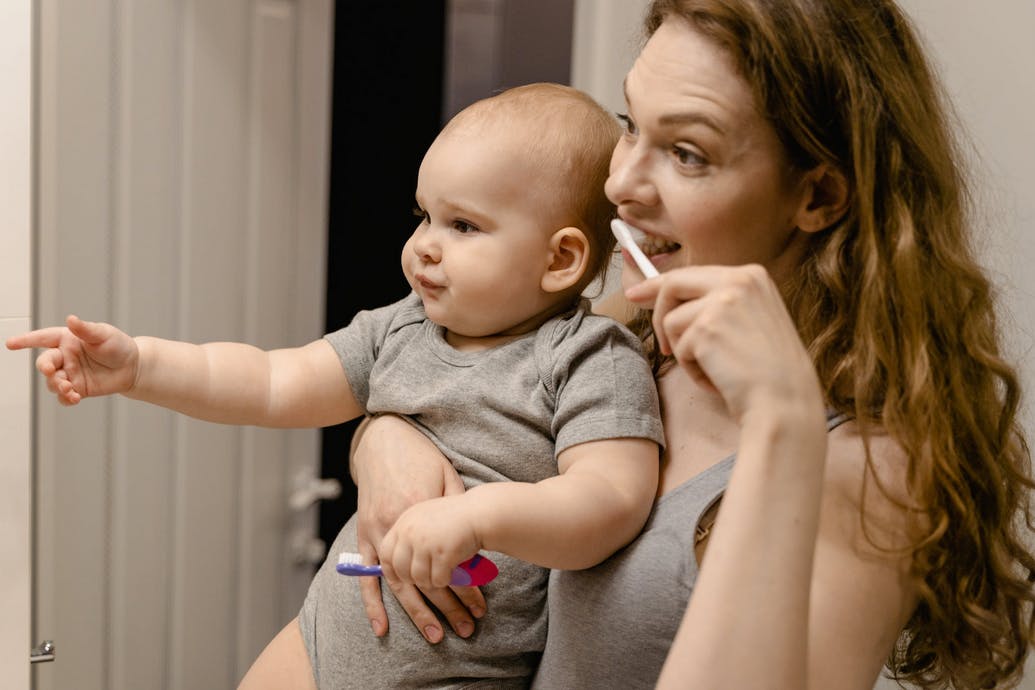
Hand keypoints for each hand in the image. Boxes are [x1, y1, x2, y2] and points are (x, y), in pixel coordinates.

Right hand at [5, 315, 138, 404]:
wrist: (133, 366)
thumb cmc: (117, 346)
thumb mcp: (104, 334)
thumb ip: (86, 329)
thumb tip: (71, 319)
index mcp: (67, 340)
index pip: (43, 338)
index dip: (26, 340)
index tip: (11, 344)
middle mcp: (65, 357)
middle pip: (45, 363)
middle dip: (44, 368)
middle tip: (50, 371)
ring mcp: (70, 374)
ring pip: (52, 382)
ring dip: (57, 385)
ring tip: (70, 388)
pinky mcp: (77, 389)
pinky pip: (64, 397)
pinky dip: (65, 399)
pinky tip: (74, 398)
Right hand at [350, 415, 485, 642]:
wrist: (383, 439)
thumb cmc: (420, 456)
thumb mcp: (446, 476)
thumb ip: (455, 506)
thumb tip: (474, 537)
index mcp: (421, 513)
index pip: (446, 560)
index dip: (466, 586)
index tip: (481, 605)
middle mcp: (398, 528)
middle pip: (424, 580)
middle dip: (447, 608)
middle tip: (466, 630)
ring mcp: (378, 533)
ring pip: (398, 583)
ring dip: (416, 612)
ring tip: (435, 635)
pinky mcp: (364, 533)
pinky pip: (367, 574)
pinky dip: (373, 602)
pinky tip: (381, 626)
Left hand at [379, 495, 480, 588]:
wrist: (480, 512)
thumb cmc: (455, 517)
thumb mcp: (424, 518)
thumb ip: (408, 535)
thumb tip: (392, 564)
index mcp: (404, 522)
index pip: (387, 554)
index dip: (393, 570)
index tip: (402, 578)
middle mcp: (410, 532)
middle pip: (401, 570)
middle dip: (414, 579)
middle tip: (428, 577)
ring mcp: (425, 543)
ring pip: (419, 578)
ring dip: (432, 581)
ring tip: (443, 572)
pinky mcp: (442, 554)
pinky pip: (438, 580)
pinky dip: (446, 580)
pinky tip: (454, 570)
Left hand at [624, 264, 823, 421]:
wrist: (785, 401)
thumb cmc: (770, 370)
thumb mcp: (752, 320)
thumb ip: (719, 304)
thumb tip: (672, 299)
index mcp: (752, 275)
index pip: (694, 273)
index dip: (662, 284)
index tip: (639, 292)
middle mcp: (738, 279)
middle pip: (674, 283)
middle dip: (655, 309)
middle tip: (653, 334)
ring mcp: (721, 302)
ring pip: (672, 320)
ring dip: (683, 350)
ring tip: (712, 369)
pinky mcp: (705, 328)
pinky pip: (678, 349)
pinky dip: (692, 370)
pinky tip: (717, 379)